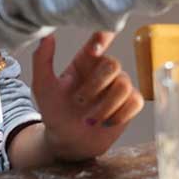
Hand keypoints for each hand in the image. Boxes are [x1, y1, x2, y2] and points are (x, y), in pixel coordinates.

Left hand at [30, 32, 143, 161]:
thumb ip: (42, 60)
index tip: (94, 49)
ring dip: (105, 106)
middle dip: (95, 86)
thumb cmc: (55, 111)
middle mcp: (105, 70)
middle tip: (79, 101)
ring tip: (90, 120)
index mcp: (86, 60)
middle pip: (113, 64)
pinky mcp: (130, 103)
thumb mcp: (43, 86)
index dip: (103, 37)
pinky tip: (106, 123)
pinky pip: (136, 101)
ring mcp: (119, 86)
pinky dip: (120, 115)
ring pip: (124, 85)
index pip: (100, 37)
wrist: (67, 142)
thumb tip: (47, 36)